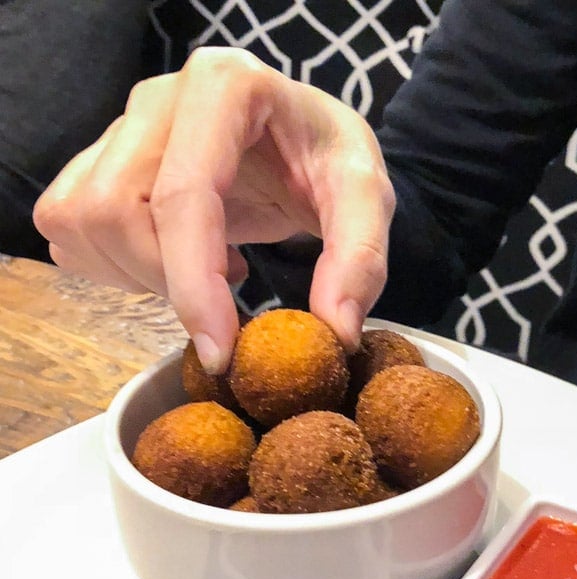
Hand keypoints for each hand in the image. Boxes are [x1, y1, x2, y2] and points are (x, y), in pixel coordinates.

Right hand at [33, 47, 394, 371]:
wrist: (301, 139)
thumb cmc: (328, 158)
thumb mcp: (366, 198)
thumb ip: (360, 259)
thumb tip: (336, 330)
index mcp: (224, 87)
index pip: (184, 195)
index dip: (193, 285)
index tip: (219, 352)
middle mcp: (158, 99)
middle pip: (113, 210)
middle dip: (164, 280)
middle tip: (226, 292)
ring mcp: (120, 126)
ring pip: (80, 221)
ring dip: (136, 273)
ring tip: (203, 269)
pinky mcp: (99, 158)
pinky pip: (68, 226)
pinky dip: (111, 264)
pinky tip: (169, 259)